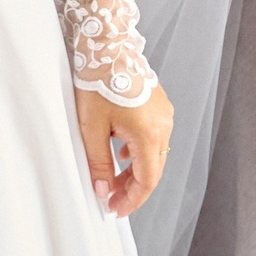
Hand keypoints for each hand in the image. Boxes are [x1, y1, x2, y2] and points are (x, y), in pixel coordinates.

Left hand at [76, 84, 172, 217]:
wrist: (108, 45)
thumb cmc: (98, 81)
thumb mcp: (92, 128)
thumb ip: (99, 163)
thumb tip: (103, 190)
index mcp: (149, 134)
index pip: (147, 180)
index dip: (132, 200)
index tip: (116, 210)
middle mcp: (164, 125)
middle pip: (153, 169)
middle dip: (132, 188)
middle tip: (111, 199)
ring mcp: (164, 114)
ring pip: (153, 153)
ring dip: (134, 169)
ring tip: (111, 178)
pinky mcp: (159, 105)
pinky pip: (153, 137)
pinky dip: (138, 151)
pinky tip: (120, 152)